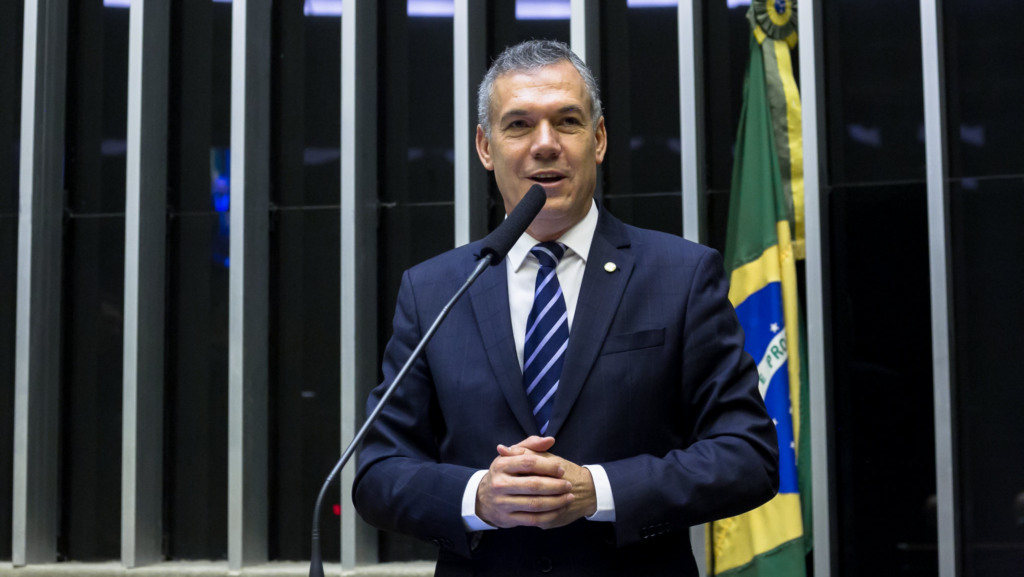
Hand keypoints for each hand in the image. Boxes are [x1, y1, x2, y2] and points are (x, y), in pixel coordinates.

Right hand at [476, 436, 597, 528]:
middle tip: (568, 485)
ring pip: (535, 504)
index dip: (548, 466)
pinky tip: (560, 509)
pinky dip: (550, 515)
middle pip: (534, 485)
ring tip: (569, 497)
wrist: (483, 499)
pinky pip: (533, 519)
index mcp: (501, 465)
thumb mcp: (511, 456)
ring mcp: (503, 503)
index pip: (528, 462)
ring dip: (556, 501)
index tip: (561, 469)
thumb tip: (550, 440)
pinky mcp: (508, 519)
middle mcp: (500, 484)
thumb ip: (530, 445)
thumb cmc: (504, 474)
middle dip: (556, 486)